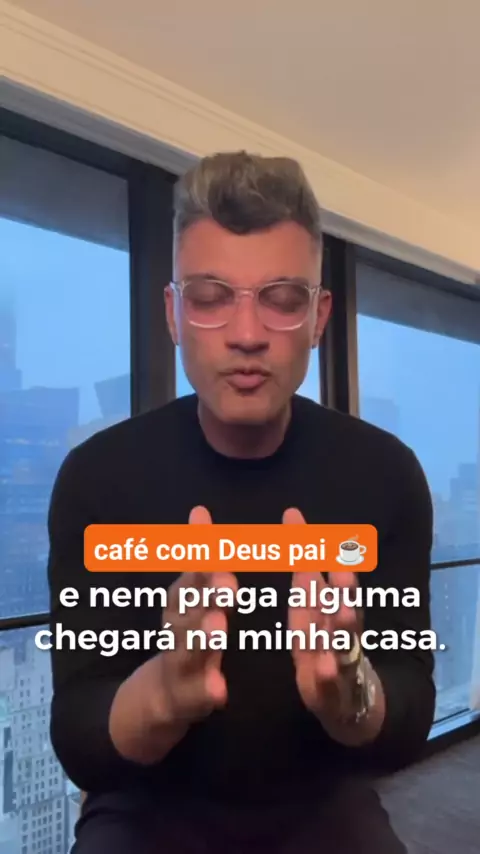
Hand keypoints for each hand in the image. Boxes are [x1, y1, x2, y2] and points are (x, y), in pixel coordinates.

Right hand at [158, 505, 237, 724]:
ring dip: (204, 637)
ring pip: (190, 648)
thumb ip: (199, 558)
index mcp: (183, 598)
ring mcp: (180, 662)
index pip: (194, 566)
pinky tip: (219, 690)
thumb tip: (200, 509)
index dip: (200, 544)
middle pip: (192, 605)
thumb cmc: (188, 635)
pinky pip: (197, 695)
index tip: (204, 518)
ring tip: (218, 628)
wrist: (160, 697)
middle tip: (229, 582)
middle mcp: (178, 624)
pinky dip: (206, 691)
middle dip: (209, 591)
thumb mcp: (191, 595)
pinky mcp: (186, 697)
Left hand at [284, 508, 365, 728]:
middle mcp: (340, 631)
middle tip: (339, 563)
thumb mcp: (310, 614)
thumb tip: (295, 530)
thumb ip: (306, 578)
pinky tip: (324, 668)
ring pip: (345, 642)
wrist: (350, 706)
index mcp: (325, 609)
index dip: (305, 545)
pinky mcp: (333, 693)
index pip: (317, 571)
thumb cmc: (324, 652)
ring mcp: (341, 662)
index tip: (291, 515)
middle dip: (341, 584)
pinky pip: (330, 684)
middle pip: (342, 603)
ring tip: (341, 612)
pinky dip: (328, 676)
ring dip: (343, 627)